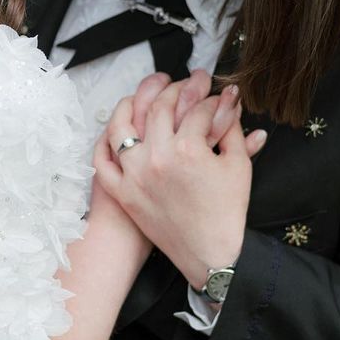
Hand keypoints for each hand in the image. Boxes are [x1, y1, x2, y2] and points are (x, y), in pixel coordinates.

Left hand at [93, 74, 266, 289]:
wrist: (209, 255)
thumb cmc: (226, 212)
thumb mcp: (237, 165)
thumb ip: (232, 127)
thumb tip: (229, 97)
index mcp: (189, 150)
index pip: (198, 109)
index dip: (210, 98)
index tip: (215, 94)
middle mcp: (157, 158)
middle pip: (159, 108)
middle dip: (175, 90)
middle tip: (182, 84)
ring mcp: (134, 175)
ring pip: (121, 127)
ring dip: (129, 105)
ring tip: (138, 97)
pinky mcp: (123, 193)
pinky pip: (102, 162)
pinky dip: (103, 143)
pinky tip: (113, 132)